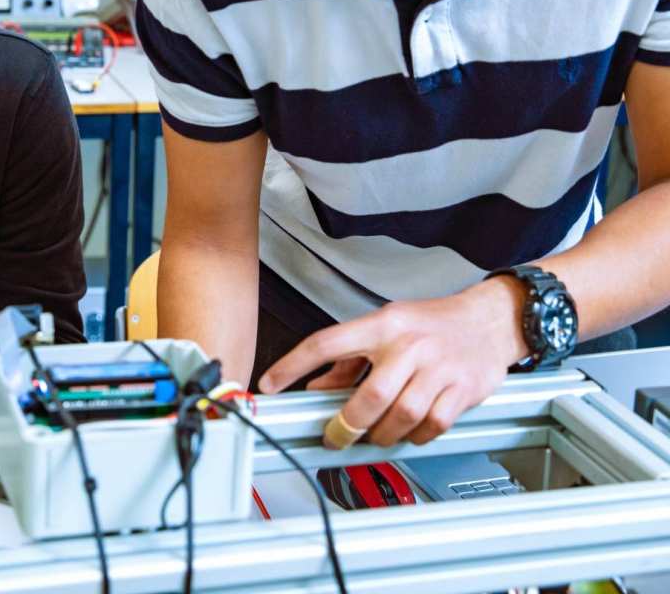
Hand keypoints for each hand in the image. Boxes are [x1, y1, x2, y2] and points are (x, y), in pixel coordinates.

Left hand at [258, 278, 528, 445]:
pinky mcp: (461, 389)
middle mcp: (407, 345)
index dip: (292, 364)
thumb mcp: (384, 328)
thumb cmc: (430, 324)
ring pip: (401, 416)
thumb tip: (315, 388)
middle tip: (335, 436)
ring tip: (374, 435)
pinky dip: (415, 437)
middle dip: (346, 425)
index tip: (270, 384)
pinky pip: (432, 425)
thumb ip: (348, 360)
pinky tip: (409, 432)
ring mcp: (437, 368)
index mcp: (381, 325)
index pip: (325, 342)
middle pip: (370, 396)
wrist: (487, 319)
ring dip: (382, 435)